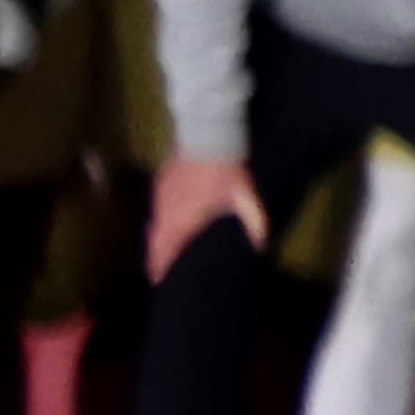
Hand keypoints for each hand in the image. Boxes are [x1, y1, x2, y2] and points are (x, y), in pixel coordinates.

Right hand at [147, 154, 267, 277]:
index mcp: (183, 218)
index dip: (159, 266)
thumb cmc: (226, 167)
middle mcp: (167, 209)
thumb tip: (260, 244)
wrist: (206, 133)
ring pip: (153, 222)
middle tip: (156, 270)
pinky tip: (168, 220)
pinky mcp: (161, 180)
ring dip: (156, 238)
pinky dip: (159, 219)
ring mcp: (161, 194)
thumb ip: (254, 221)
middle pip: (154, 239)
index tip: (156, 280)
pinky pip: (157, 207)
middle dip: (154, 256)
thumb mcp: (245, 195)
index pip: (165, 248)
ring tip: (161, 250)